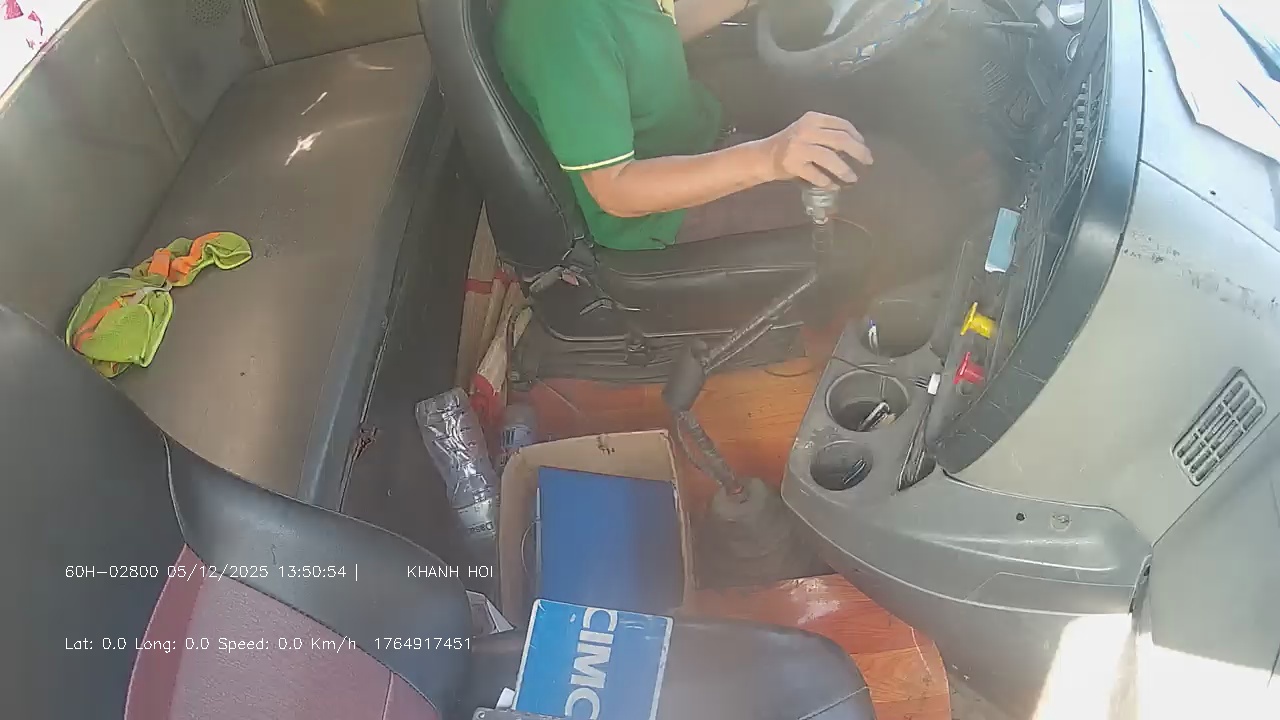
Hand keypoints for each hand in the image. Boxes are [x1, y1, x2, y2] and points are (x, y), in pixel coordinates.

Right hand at [756, 112, 873, 186]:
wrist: (764, 156)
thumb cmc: (791, 144)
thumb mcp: (809, 130)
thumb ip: (828, 133)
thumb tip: (857, 145)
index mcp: (813, 119)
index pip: (842, 125)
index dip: (858, 137)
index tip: (864, 148)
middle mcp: (806, 130)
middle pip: (840, 140)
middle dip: (858, 152)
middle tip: (868, 162)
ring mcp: (799, 148)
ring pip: (829, 158)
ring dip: (844, 170)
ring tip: (853, 178)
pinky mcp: (793, 165)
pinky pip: (816, 174)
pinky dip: (827, 182)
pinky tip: (833, 186)